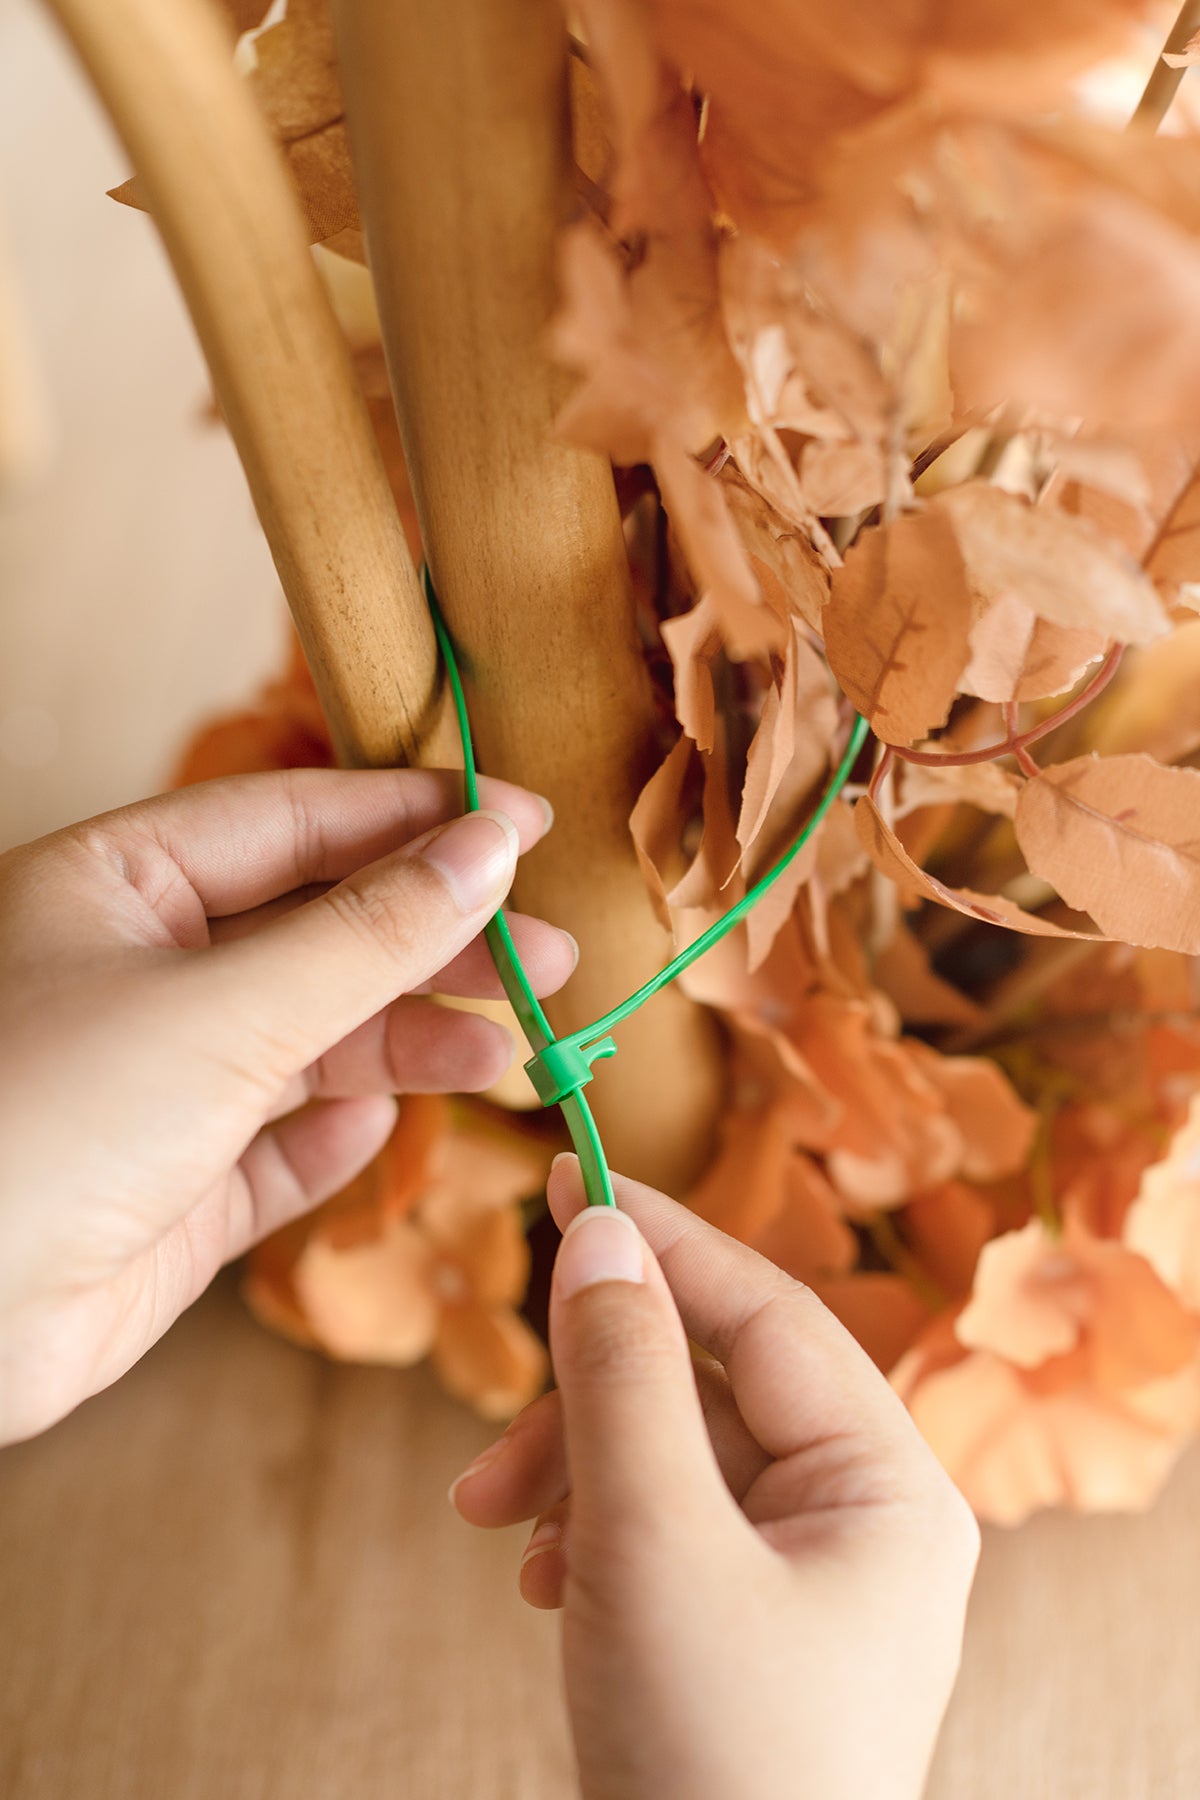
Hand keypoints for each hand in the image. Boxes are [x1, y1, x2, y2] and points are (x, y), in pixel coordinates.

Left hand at [0, 769, 575, 1443]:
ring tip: (509, 1051)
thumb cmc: (37, 1124)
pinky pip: (277, 1149)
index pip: (295, 821)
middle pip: (319, 932)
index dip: (418, 818)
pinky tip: (383, 1129)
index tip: (529, 821)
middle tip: (550, 956)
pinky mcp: (169, 1193)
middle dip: (436, 942)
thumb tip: (486, 849)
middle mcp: (136, 973)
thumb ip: (367, 934)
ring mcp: (153, 1085)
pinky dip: (336, 1137)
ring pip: (312, 1043)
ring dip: (410, 1042)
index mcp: (118, 883)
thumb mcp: (222, 1008)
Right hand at [452, 1159, 979, 1799]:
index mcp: (888, 1489)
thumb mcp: (651, 1542)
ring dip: (573, 1466)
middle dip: (593, 1395)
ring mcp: (802, 1578)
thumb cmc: (711, 1764)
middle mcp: (861, 1521)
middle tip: (496, 1433)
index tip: (566, 1178)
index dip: (661, 1238)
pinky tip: (535, 1578)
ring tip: (496, 1526)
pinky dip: (585, 1526)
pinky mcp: (741, 1624)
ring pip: (672, 1453)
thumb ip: (622, 1375)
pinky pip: (659, 1523)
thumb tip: (596, 1232)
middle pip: (711, 1383)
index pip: (767, 1311)